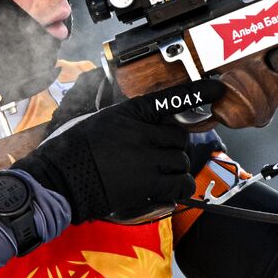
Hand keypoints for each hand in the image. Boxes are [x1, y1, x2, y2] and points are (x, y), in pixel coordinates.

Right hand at [14, 79, 224, 222]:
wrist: (59, 179)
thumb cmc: (72, 150)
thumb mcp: (98, 120)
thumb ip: (125, 119)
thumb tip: (147, 121)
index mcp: (128, 114)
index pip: (169, 99)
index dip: (196, 93)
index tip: (217, 90)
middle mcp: (141, 134)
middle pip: (178, 137)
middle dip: (172, 146)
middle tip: (156, 155)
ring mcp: (146, 159)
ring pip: (181, 160)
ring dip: (174, 167)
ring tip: (156, 173)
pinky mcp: (148, 184)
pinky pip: (180, 183)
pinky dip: (179, 186)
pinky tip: (168, 187)